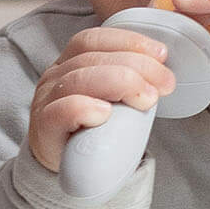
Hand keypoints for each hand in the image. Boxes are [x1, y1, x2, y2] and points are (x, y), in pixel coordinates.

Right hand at [28, 27, 176, 172]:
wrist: (70, 169)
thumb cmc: (96, 131)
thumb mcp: (114, 101)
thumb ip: (132, 85)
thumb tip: (165, 76)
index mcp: (71, 62)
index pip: (95, 39)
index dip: (129, 42)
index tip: (162, 54)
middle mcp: (55, 76)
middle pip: (91, 58)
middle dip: (136, 66)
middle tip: (165, 83)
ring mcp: (46, 101)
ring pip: (78, 79)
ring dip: (119, 83)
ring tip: (147, 99)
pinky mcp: (44, 128)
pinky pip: (60, 111)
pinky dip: (84, 108)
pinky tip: (105, 113)